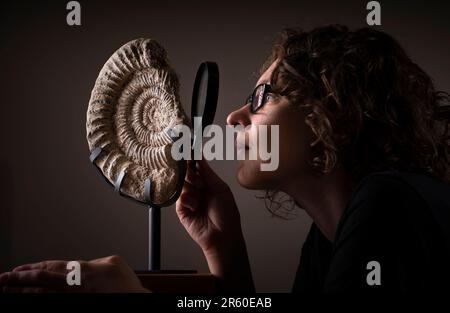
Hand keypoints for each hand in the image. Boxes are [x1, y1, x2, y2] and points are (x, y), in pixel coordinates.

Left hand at [0, 255, 148, 292]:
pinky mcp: (77, 304)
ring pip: (43, 295)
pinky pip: (53, 303)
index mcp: (83, 270)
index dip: (31, 268)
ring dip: (24, 293)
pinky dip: (40, 302)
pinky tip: (32, 300)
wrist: (133, 300)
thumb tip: (85, 265)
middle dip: (19, 281)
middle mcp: (75, 285)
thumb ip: (95, 261)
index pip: (50, 268)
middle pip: (41, 282)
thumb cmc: (126, 285)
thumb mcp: (113, 262)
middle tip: (2, 280)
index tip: (16, 270)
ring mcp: (75, 297)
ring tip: (9, 291)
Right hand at [176, 159, 242, 252]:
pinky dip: (189, 200)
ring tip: (200, 196)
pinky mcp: (181, 210)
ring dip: (191, 188)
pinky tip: (196, 208)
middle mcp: (197, 189)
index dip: (192, 159)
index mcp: (208, 182)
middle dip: (190, 174)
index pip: (196, 166)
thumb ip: (207, 172)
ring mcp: (189, 199)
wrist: (223, 236)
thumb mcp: (220, 189)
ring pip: (182, 185)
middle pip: (186, 174)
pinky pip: (180, 198)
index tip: (187, 150)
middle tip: (197, 180)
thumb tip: (199, 155)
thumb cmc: (227, 214)